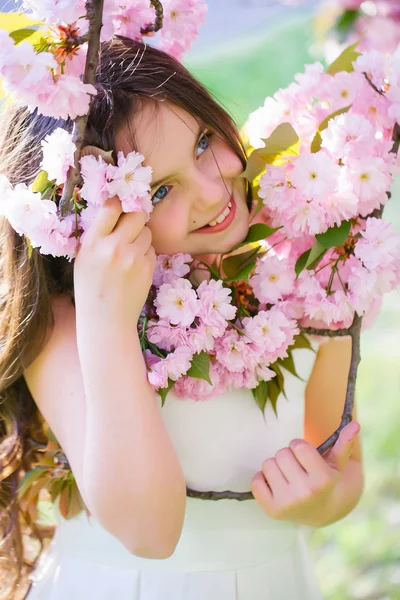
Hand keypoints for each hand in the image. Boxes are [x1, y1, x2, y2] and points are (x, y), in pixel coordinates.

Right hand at [74, 196, 155, 326]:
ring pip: (146, 232)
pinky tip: (134, 267)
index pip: (111, 207)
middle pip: (136, 214)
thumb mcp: (83, 259)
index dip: (118, 203)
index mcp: (93, 243)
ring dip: (140, 237)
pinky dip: (145, 254)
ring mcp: (133, 259)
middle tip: (130, 227)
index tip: (119, 207)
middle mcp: (114, 248)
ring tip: (129, 253)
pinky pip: (151, 250)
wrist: (106, 320)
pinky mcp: (148, 269)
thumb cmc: (91, 288)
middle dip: (135, 217)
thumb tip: (115, 209)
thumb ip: (97, 235)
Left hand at [251, 421, 360, 525]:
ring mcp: (287, 503)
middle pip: (281, 454)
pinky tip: (276, 486)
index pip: (297, 446)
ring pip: (267, 464)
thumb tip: (355, 425)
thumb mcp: (336, 463)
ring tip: (287, 477)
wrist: (320, 512)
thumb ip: (344, 443)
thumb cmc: (326, 481)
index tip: (304, 455)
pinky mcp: (271, 510)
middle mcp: (305, 493)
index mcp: (322, 480)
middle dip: (287, 456)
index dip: (299, 447)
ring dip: (275, 467)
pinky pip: (255, 481)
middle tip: (296, 468)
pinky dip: (262, 480)